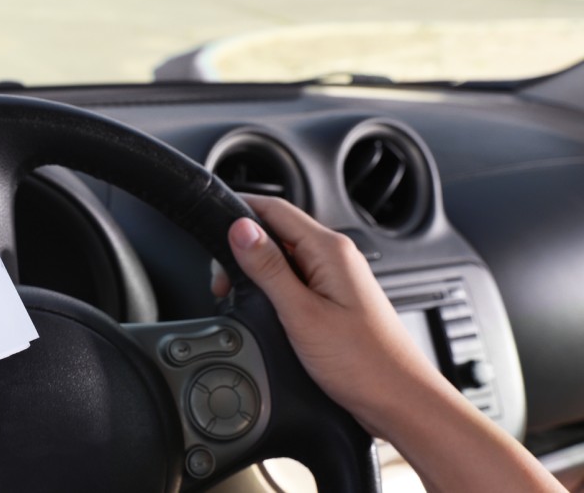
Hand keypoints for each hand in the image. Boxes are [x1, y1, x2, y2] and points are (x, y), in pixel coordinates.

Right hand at [218, 195, 563, 491]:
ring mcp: (335, 279)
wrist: (399, 402)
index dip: (239, 213)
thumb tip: (240, 229)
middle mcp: (336, 258)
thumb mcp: (302, 314)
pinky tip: (264, 311)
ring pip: (283, 258)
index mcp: (330, 250)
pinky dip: (272, 290)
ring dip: (255, 273)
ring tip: (239, 299)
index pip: (274, 209)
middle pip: (276, 232)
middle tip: (222, 283)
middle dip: (242, 250)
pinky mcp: (333, 300)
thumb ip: (268, 268)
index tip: (211, 229)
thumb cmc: (364, 364)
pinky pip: (295, 280)